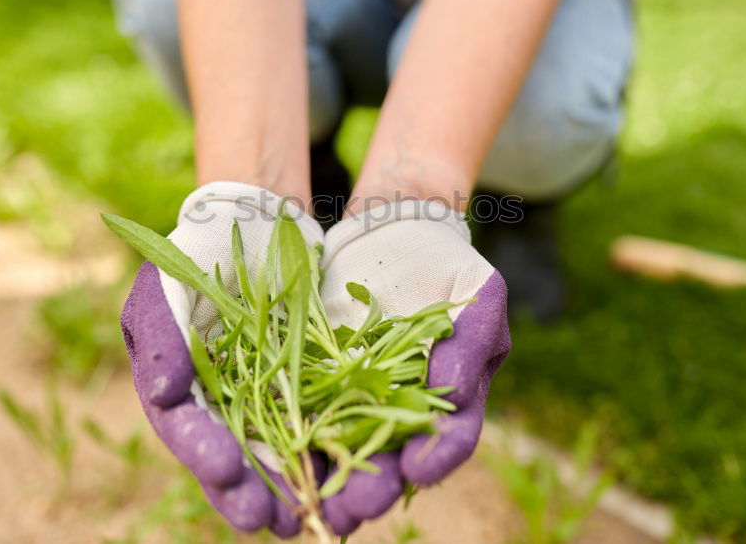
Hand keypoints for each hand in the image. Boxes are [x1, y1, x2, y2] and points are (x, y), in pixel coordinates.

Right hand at [118, 182, 322, 536]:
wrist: (251, 224)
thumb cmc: (194, 258)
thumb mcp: (163, 289)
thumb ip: (162, 340)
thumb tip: (165, 393)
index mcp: (188, 396)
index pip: (195, 435)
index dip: (209, 457)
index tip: (226, 472)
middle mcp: (234, 409)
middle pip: (248, 462)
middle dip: (263, 494)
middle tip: (279, 521)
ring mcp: (280, 398)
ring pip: (297, 451)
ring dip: (316, 483)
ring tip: (334, 512)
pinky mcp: (324, 380)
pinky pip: (340, 415)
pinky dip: (355, 440)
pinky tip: (374, 463)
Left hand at [317, 201, 510, 534]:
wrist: (391, 236)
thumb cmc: (446, 265)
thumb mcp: (476, 292)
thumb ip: (472, 338)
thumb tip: (456, 392)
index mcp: (451, 399)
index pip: (451, 437)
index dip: (436, 457)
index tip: (417, 471)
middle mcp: (403, 410)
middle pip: (390, 459)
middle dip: (371, 486)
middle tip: (352, 509)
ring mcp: (357, 398)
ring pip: (342, 448)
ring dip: (323, 478)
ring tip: (304, 504)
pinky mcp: (314, 380)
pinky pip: (300, 412)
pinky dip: (286, 437)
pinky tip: (268, 459)